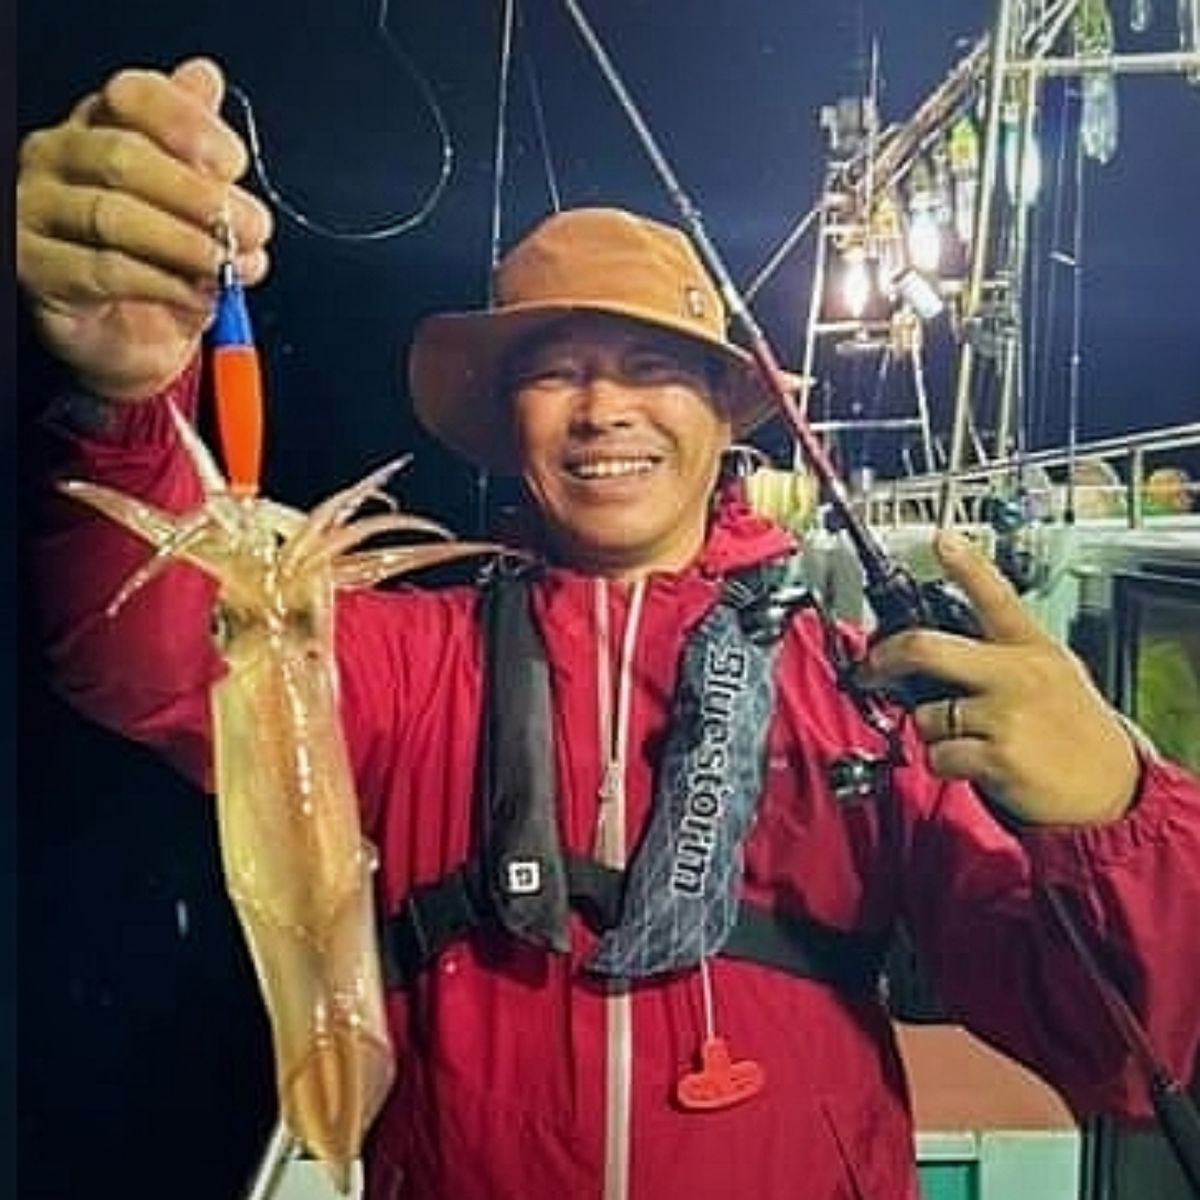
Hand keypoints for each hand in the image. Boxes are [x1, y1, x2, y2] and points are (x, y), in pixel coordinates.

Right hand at [16, 58, 273, 400]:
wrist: (139, 341)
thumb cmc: (167, 266)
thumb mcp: (198, 207)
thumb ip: (201, 152)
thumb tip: (205, 79)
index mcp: (101, 126)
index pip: (132, 97)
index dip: (186, 124)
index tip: (235, 163)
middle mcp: (59, 158)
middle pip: (125, 159)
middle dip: (200, 196)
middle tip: (254, 226)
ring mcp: (38, 211)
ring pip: (114, 217)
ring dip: (186, 243)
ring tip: (231, 263)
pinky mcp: (37, 269)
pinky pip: (105, 270)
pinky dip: (164, 283)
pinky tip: (201, 295)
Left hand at [863, 530, 1137, 825]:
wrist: (1113, 788)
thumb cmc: (1075, 732)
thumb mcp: (1054, 674)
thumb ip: (1001, 657)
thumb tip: (937, 655)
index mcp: (1030, 648)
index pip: (995, 596)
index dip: (966, 565)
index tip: (942, 540)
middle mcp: (1017, 674)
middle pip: (926, 648)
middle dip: (886, 657)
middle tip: (873, 666)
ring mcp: (1007, 714)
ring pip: (925, 714)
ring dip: (930, 732)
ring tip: (966, 737)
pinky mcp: (998, 755)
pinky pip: (937, 755)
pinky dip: (943, 764)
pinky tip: (974, 764)